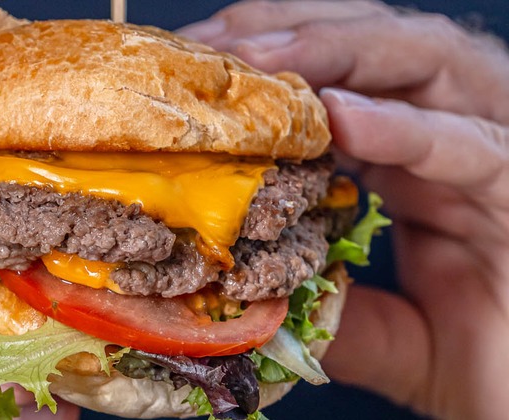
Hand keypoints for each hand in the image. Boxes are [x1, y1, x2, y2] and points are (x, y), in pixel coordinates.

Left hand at [181, 2, 508, 418]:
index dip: (265, 63)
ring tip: (260, 60)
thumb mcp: (387, 332)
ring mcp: (500, 153)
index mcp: (419, 157)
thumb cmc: (491, 364)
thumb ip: (328, 303)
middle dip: (285, 35)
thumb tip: (245, 295)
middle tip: (204, 46)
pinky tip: (343, 115)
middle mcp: (458, 134)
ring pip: (427, 65)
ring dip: (335, 53)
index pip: (340, 79)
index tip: (189, 66)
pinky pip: (475, 149)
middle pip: (374, 47)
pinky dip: (408, 129)